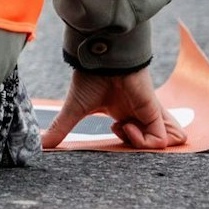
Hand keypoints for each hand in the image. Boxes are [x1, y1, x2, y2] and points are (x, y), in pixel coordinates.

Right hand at [41, 68, 187, 150]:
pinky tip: (127, 127)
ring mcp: (150, 115)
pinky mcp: (155, 114)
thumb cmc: (89, 80)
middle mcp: (140, 116)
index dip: (129, 141)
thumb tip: (41, 143)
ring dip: (144, 145)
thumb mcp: (75, 110)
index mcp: (125, 114)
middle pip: (157, 141)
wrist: (99, 62)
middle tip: (120, 133)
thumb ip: (61, 128)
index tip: (112, 131)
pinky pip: (162, 140)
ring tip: (125, 130)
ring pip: (166, 143)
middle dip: (138, 146)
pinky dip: (145, 142)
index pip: (140, 136)